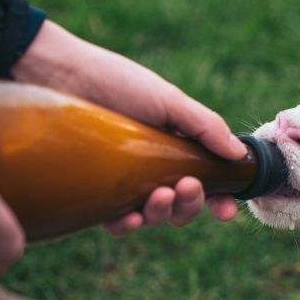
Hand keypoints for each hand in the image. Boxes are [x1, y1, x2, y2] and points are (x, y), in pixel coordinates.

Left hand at [11, 20, 246, 234]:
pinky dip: (128, 224)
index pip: (206, 181)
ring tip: (158, 194)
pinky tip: (129, 217)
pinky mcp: (96, 192)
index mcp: (177, 147)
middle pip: (182, 204)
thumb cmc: (115, 81)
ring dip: (163, 212)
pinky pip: (117, 221)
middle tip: (187, 187)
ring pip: (154, 215)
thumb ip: (206, 127)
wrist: (59, 74)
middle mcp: (154, 168)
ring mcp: (125, 182)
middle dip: (191, 204)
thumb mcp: (169, 101)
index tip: (226, 211)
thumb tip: (240, 155)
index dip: (220, 200)